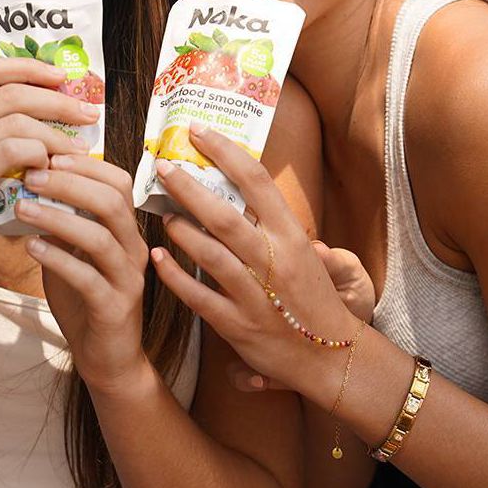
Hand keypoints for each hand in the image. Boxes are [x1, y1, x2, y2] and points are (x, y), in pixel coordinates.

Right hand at [0, 59, 95, 289]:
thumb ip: (2, 125)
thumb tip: (59, 97)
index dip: (28, 68)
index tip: (62, 77)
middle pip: (10, 94)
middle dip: (56, 102)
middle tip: (87, 114)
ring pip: (16, 122)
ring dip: (55, 135)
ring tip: (76, 151)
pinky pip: (13, 150)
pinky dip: (40, 155)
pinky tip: (51, 168)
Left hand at [17, 155, 149, 396]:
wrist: (107, 358)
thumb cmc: (85, 297)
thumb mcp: (71, 251)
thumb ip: (60, 220)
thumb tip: (26, 181)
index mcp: (126, 228)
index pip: (117, 180)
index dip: (85, 164)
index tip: (47, 154)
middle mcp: (133, 248)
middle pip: (111, 201)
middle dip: (70, 183)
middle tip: (30, 175)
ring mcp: (127, 278)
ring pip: (100, 237)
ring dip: (59, 218)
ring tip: (23, 208)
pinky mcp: (114, 308)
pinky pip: (88, 278)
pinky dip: (58, 259)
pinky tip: (31, 248)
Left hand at [148, 124, 361, 405]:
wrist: (332, 357)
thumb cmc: (310, 295)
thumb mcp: (299, 250)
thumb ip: (268, 220)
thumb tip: (232, 181)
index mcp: (292, 236)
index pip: (257, 181)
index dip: (225, 152)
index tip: (197, 130)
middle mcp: (275, 262)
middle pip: (226, 217)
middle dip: (190, 188)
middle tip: (162, 166)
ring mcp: (257, 297)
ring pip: (212, 256)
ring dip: (181, 232)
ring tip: (161, 213)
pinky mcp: (239, 327)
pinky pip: (199, 298)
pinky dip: (175, 276)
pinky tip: (155, 258)